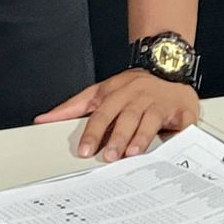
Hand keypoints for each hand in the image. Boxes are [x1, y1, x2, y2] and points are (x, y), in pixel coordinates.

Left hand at [36, 69, 199, 161]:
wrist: (167, 66)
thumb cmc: (131, 86)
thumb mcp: (99, 91)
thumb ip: (72, 107)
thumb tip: (43, 119)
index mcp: (113, 93)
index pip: (98, 114)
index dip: (91, 133)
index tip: (84, 150)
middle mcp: (134, 97)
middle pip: (122, 118)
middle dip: (114, 138)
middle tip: (108, 157)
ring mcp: (157, 102)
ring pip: (146, 120)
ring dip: (138, 137)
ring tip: (130, 153)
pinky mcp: (180, 110)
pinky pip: (175, 124)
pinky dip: (171, 136)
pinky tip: (166, 145)